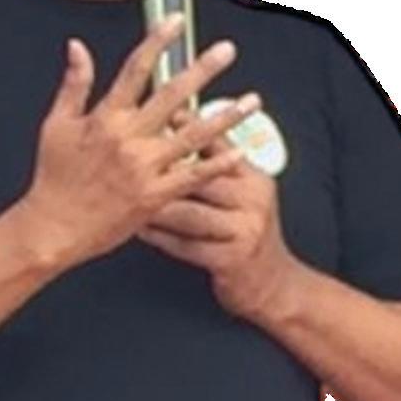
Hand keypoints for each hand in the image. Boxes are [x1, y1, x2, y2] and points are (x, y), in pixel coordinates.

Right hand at [18, 16, 256, 270]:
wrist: (54, 228)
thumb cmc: (54, 180)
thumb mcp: (56, 125)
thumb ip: (74, 84)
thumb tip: (78, 48)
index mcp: (105, 118)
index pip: (136, 69)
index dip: (158, 41)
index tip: (176, 21)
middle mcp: (129, 139)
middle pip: (173, 95)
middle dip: (203, 69)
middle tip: (227, 51)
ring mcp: (145, 168)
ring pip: (194, 135)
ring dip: (226, 116)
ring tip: (251, 101)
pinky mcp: (155, 196)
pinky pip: (193, 176)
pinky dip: (218, 164)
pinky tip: (240, 152)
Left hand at [136, 106, 293, 320]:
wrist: (272, 284)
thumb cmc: (246, 234)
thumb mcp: (243, 196)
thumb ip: (218, 168)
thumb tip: (184, 131)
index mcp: (254, 179)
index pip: (221, 147)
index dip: (192, 129)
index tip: (164, 116)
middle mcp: (253, 201)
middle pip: (201, 179)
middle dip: (163, 171)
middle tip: (127, 161)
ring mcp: (245, 231)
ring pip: (189, 214)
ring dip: (155, 208)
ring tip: (128, 200)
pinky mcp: (231, 260)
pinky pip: (187, 246)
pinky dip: (161, 238)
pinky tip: (142, 231)